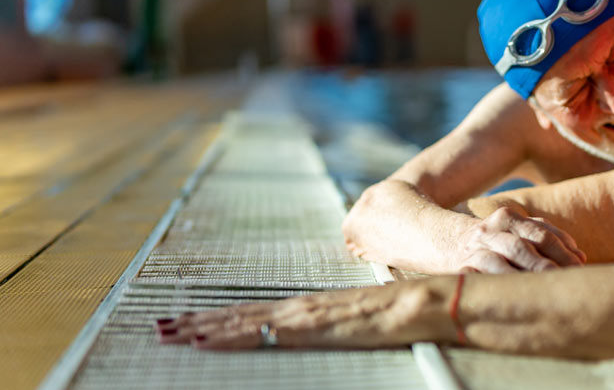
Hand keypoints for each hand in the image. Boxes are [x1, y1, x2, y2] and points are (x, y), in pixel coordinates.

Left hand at [156, 281, 454, 349]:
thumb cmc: (404, 314)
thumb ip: (344, 328)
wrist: (423, 303)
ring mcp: (301, 317)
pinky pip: (258, 333)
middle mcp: (300, 308)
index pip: (256, 313)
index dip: (221, 318)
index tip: (191, 323)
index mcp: (311, 309)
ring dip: (200, 328)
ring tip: (166, 334)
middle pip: (238, 314)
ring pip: (238, 321)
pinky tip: (203, 340)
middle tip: (159, 327)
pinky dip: (226, 334)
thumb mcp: (365, 323)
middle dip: (197, 322)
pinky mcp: (308, 328)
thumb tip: (338, 334)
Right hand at [454, 207, 585, 273]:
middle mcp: (492, 229)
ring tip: (547, 286)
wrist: (444, 241)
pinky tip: (516, 293)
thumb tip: (581, 257)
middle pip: (526, 244)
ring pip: (505, 256)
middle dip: (550, 262)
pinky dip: (502, 281)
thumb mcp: (516, 232)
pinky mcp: (463, 265)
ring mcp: (476, 247)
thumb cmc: (493, 242)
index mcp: (509, 218)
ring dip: (529, 272)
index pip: (542, 232)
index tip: (582, 265)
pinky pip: (484, 273)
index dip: (564, 249)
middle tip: (570, 279)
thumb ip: (545, 239)